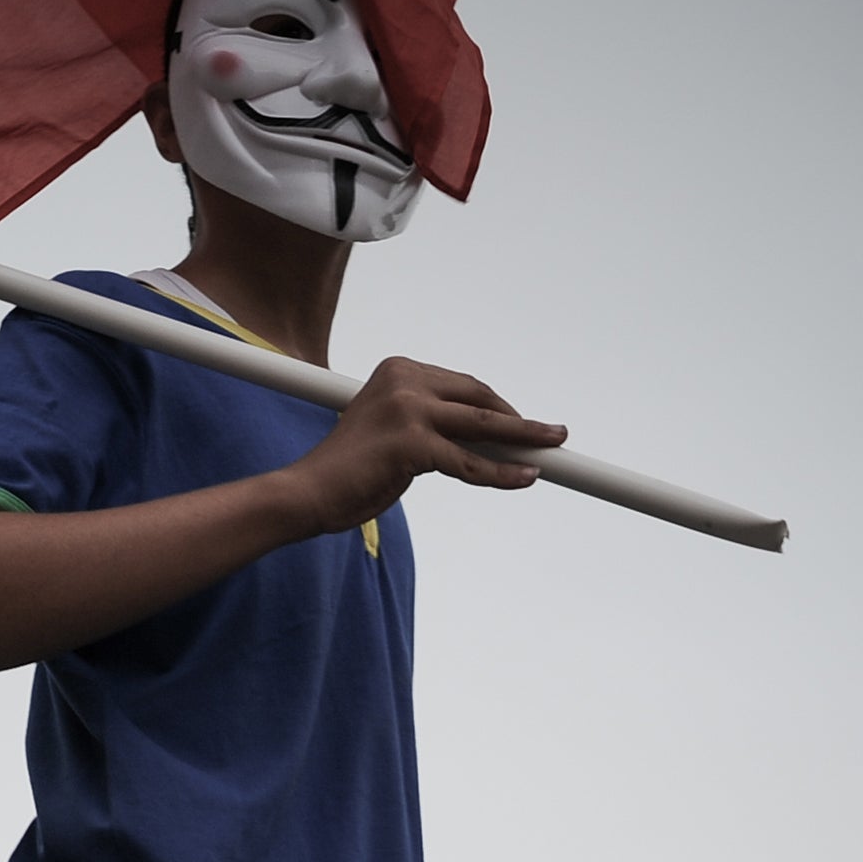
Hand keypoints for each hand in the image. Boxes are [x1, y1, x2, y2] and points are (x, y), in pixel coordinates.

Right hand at [285, 356, 566, 532]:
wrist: (308, 491)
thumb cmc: (350, 469)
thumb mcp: (395, 433)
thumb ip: (433, 426)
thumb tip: (492, 440)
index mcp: (398, 369)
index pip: (464, 386)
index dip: (499, 407)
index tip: (521, 425)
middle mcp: (404, 381)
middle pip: (480, 399)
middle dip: (520, 420)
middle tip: (551, 436)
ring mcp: (408, 409)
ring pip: (484, 426)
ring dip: (526, 437)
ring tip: (554, 447)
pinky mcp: (412, 443)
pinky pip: (471, 462)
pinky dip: (502, 473)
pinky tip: (524, 478)